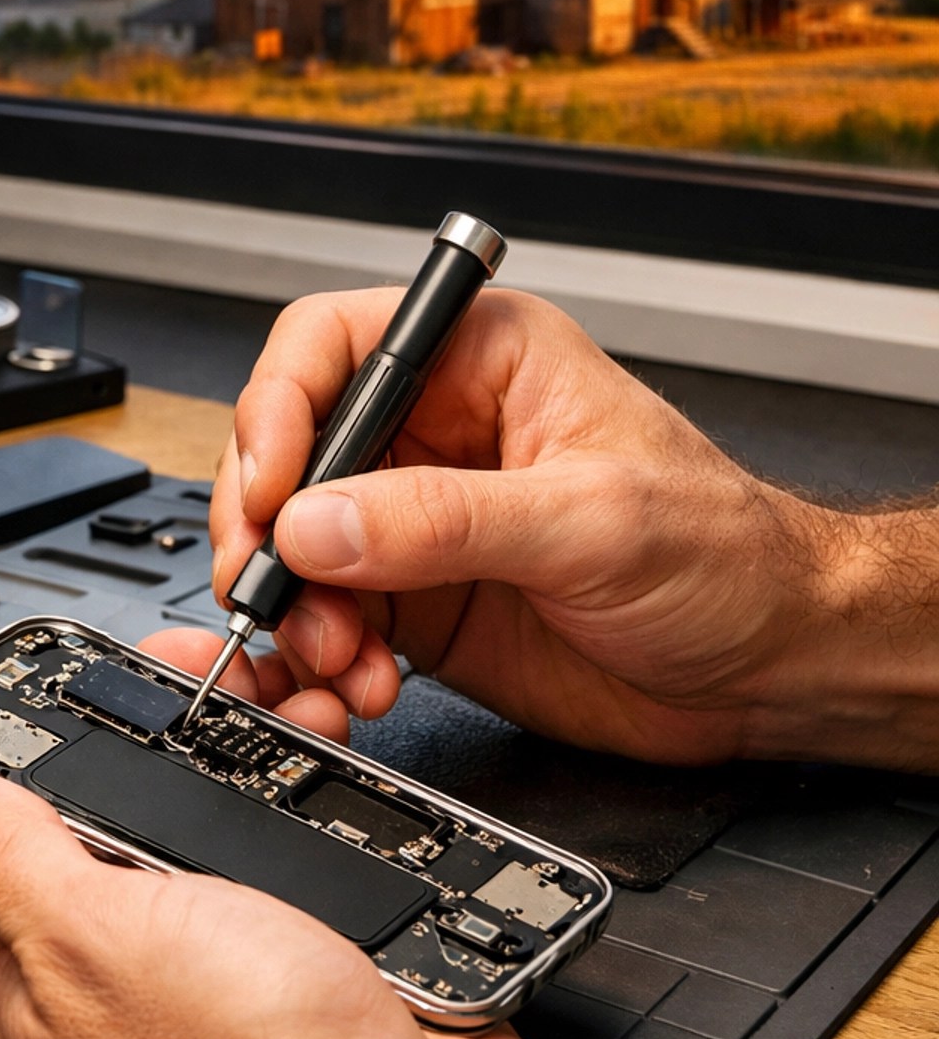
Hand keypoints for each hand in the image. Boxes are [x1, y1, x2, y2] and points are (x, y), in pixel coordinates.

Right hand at [213, 283, 934, 767]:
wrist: (770, 667)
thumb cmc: (725, 556)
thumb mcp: (589, 521)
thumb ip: (445, 521)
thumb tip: (319, 523)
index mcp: (481, 361)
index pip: (331, 349)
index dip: (280, 412)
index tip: (270, 495)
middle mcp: (435, 433)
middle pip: (289, 454)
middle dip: (268, 533)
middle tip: (277, 595)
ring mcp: (418, 521)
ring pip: (294, 548)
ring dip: (294, 612)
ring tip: (336, 660)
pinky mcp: (417, 603)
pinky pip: (326, 621)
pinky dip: (317, 662)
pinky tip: (353, 688)